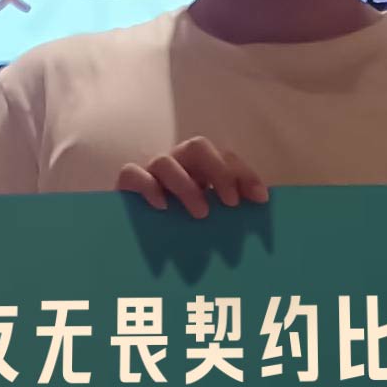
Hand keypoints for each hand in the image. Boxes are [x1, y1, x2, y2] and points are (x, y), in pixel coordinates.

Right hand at [117, 137, 267, 217]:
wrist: (132, 239)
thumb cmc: (178, 228)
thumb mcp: (209, 220)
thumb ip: (229, 214)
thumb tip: (259, 214)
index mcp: (200, 167)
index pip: (226, 157)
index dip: (245, 174)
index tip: (260, 199)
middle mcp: (177, 163)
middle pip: (198, 147)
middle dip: (219, 171)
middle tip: (231, 203)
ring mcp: (150, 171)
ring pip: (165, 161)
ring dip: (186, 186)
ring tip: (202, 213)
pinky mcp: (126, 185)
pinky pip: (132, 174)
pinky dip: (149, 187)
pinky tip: (163, 207)